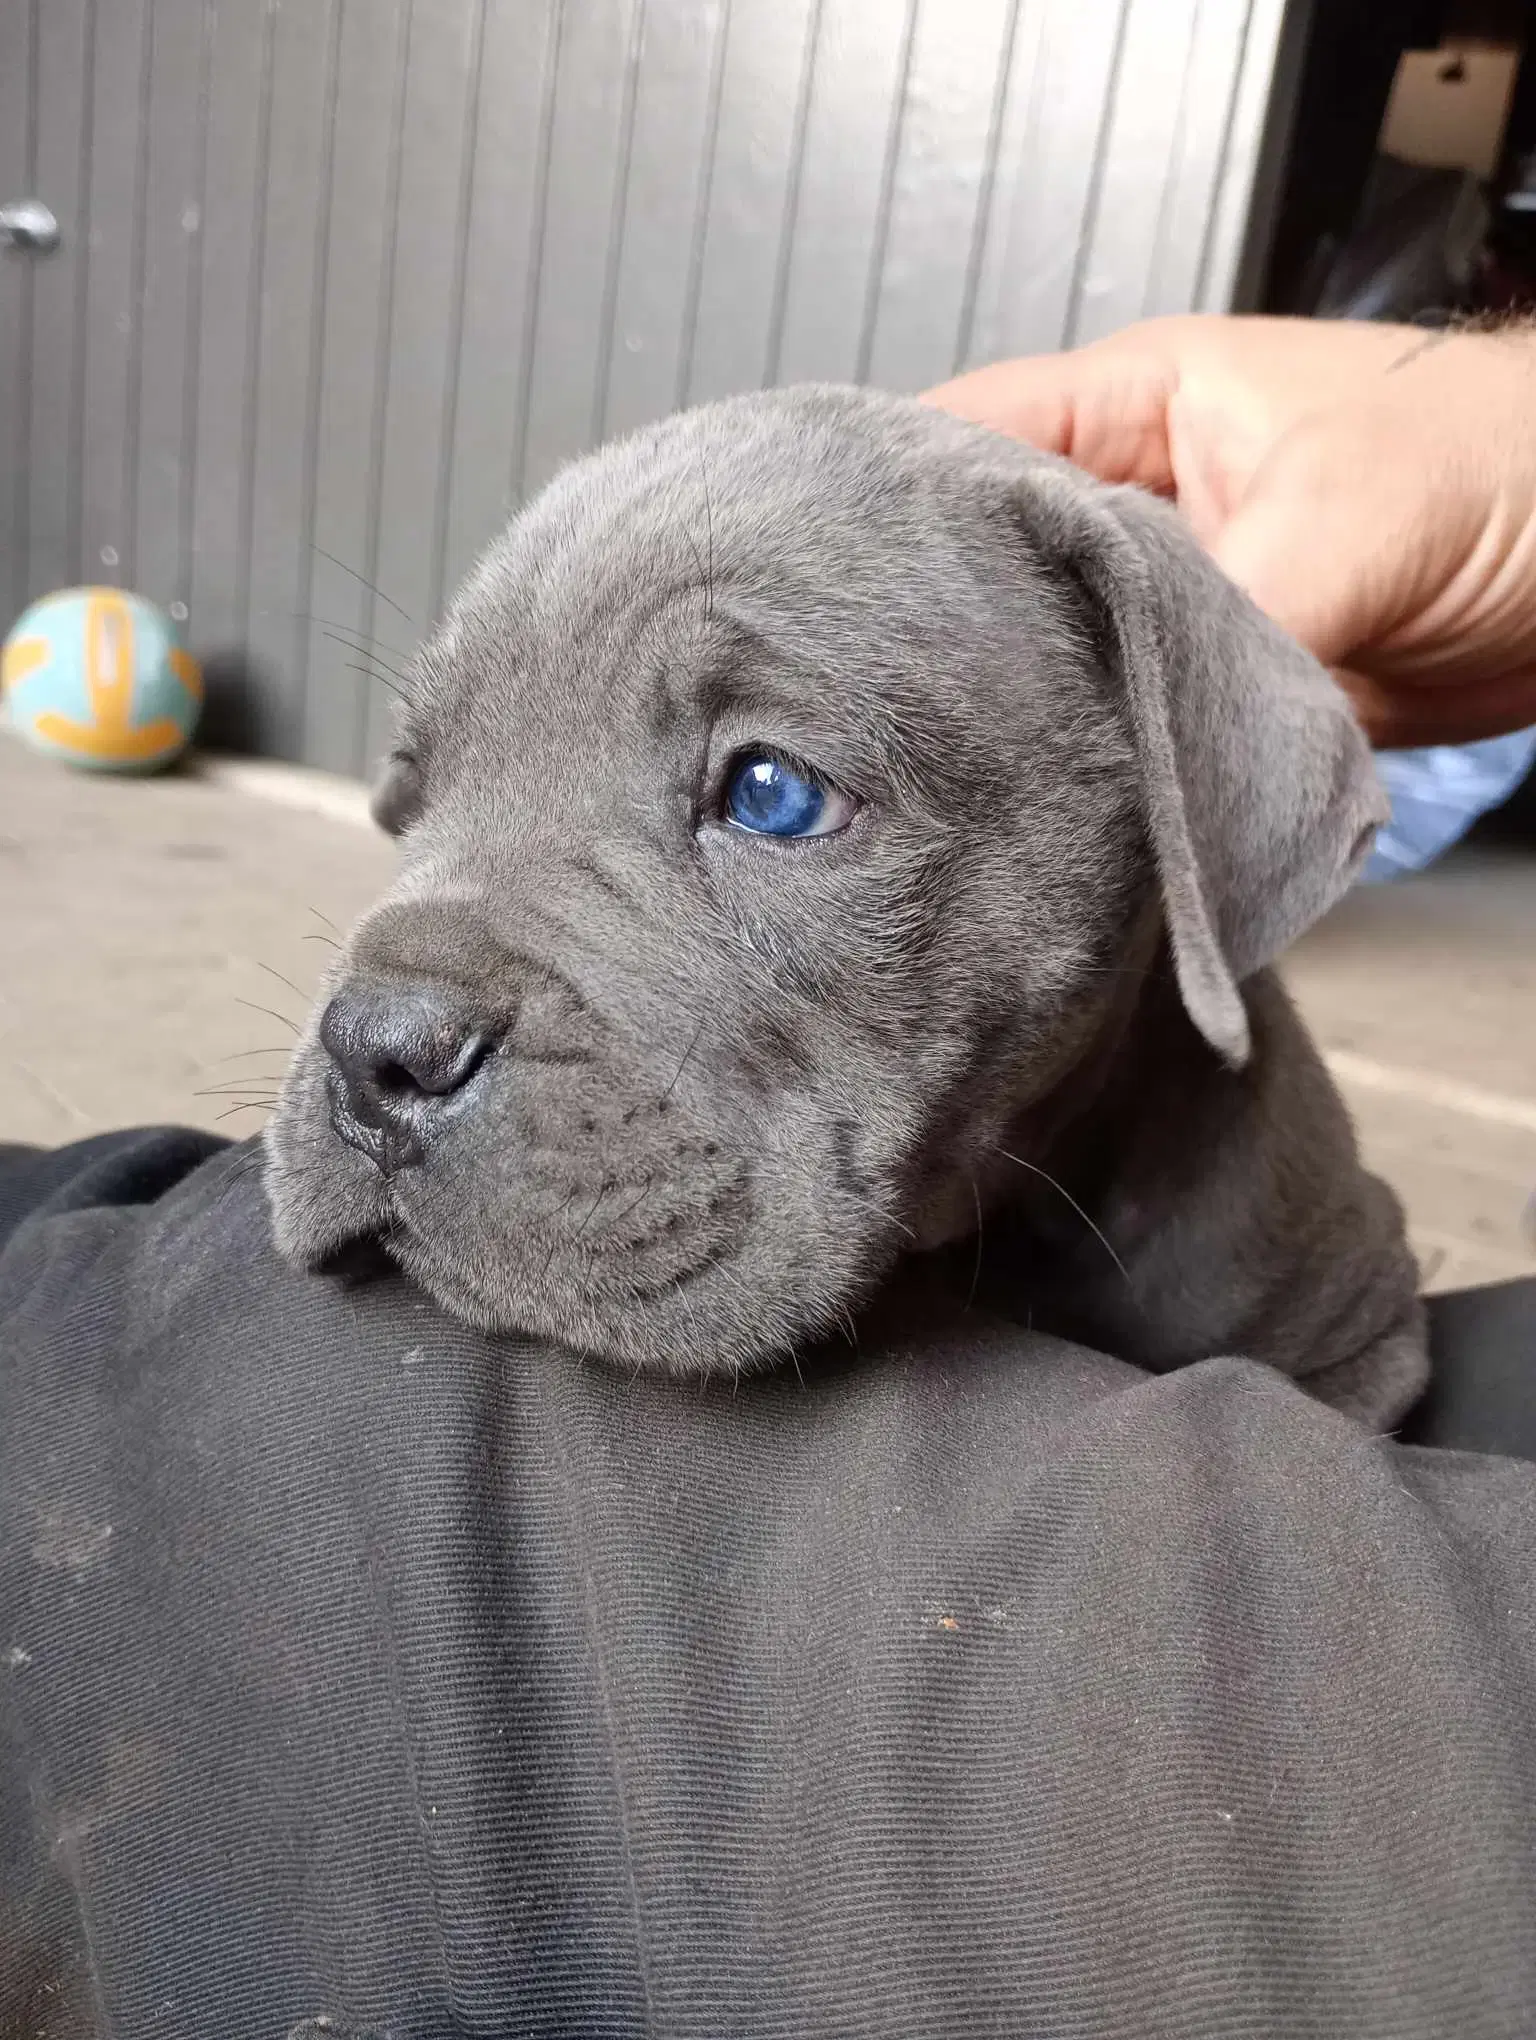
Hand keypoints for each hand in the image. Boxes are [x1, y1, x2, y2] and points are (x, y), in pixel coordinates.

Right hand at [924, 315, 1535, 747]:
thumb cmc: (1513, 461)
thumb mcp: (1341, 517)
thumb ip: (1219, 618)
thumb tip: (1131, 731)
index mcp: (1134, 405)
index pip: (963, 442)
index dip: (891, 513)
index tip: (831, 594)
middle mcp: (1135, 505)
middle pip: (994, 570)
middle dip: (950, 636)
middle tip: (885, 713)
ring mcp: (1174, 603)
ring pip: (1060, 663)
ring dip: (1034, 715)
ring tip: (964, 770)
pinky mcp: (1215, 692)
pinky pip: (1135, 734)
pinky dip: (1110, 771)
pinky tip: (1067, 804)